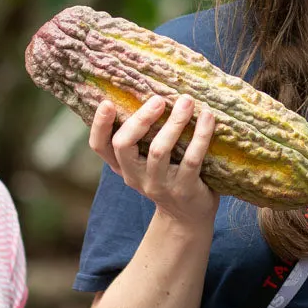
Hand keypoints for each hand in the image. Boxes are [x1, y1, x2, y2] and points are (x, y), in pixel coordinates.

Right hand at [89, 94, 219, 229]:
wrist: (188, 217)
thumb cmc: (168, 176)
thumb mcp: (146, 161)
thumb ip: (142, 136)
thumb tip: (150, 90)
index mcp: (122, 166)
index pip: (99, 146)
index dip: (99, 125)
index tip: (108, 103)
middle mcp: (134, 176)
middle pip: (124, 145)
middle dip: (140, 119)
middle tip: (158, 99)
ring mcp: (158, 185)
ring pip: (158, 150)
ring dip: (173, 123)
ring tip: (186, 101)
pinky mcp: (184, 190)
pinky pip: (191, 159)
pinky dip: (200, 136)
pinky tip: (207, 117)